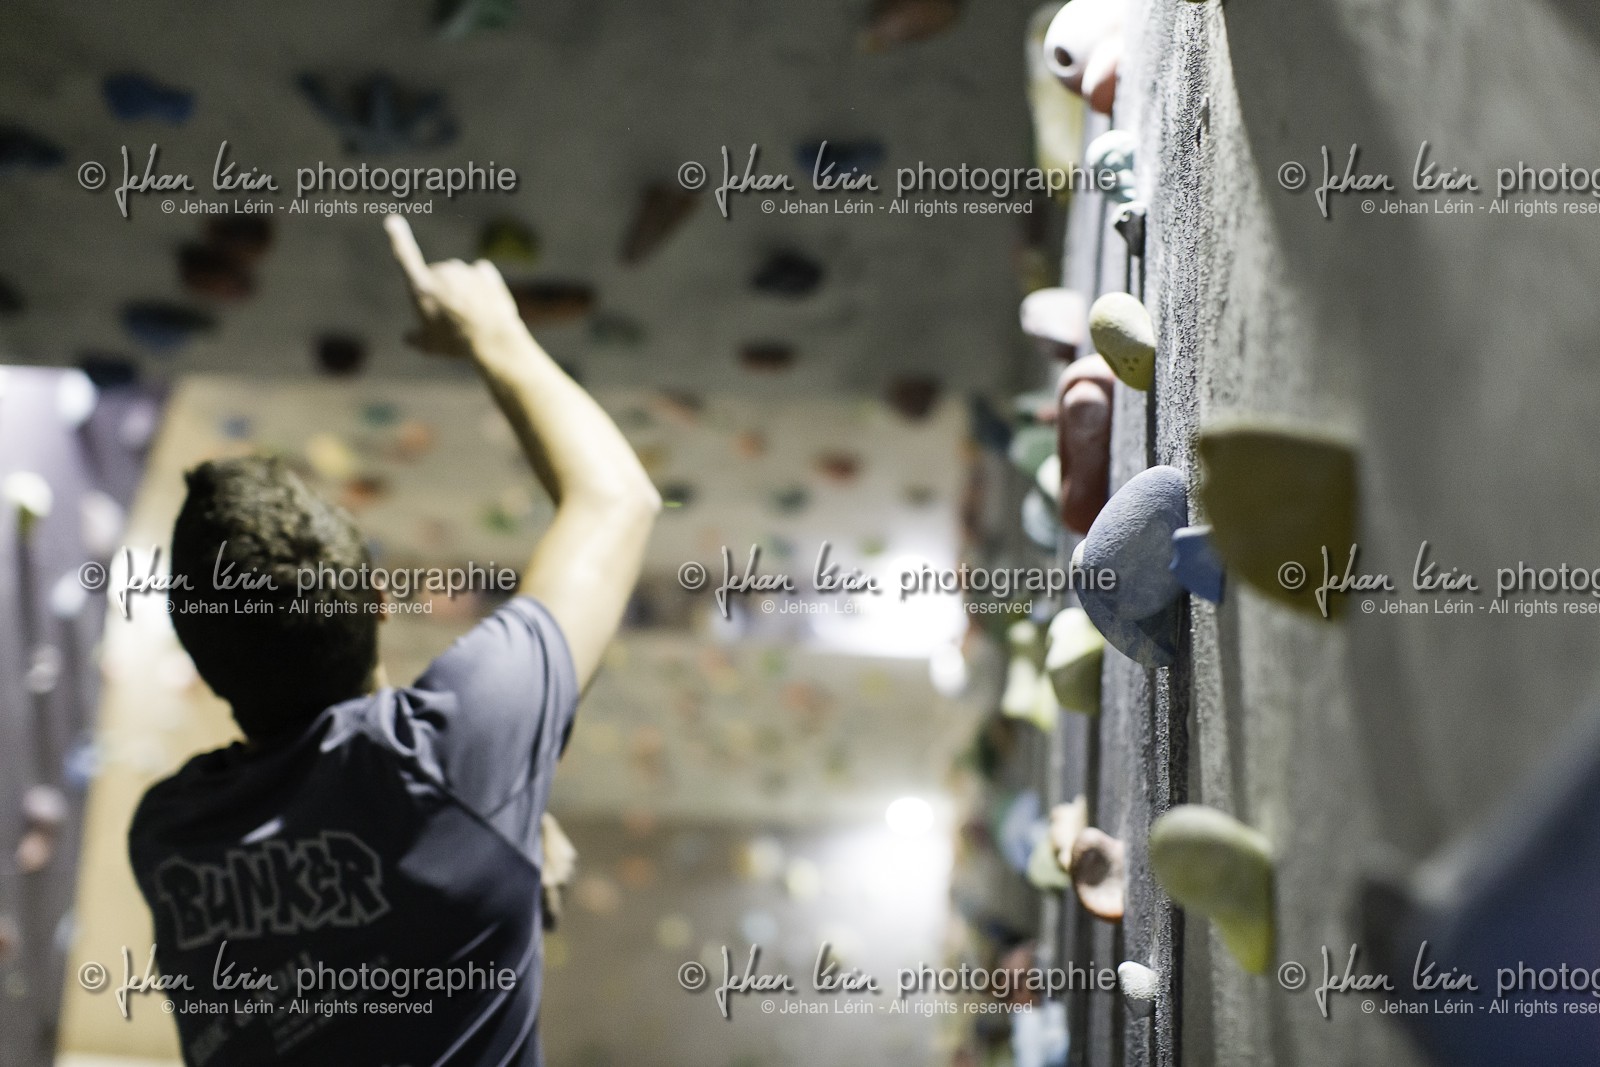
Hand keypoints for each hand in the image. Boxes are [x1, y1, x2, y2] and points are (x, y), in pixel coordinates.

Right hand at [385, 217, 523, 358]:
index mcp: (421, 287)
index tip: (393, 221)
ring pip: (458, 278)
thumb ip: (415, 338)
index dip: (398, 239)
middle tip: (452, 319)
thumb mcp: (429, 346)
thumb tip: (409, 338)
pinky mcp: (484, 271)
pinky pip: (478, 276)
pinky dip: (480, 287)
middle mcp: (441, 272)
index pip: (405, 258)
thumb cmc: (456, 343)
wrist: (493, 339)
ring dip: (462, 291)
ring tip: (471, 315)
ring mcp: (464, 269)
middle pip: (437, 278)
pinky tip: (485, 304)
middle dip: (442, 292)